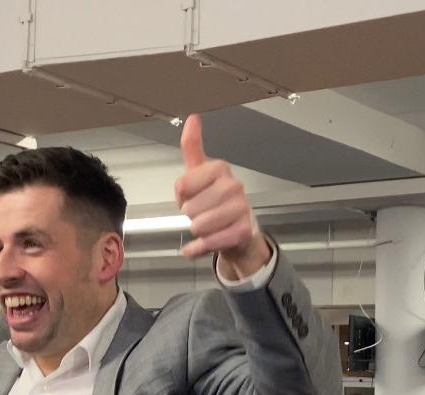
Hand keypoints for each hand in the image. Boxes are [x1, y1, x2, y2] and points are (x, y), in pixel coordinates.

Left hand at [175, 114, 269, 275]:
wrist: (238, 232)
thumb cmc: (214, 201)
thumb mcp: (198, 172)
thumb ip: (192, 146)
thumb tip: (193, 117)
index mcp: (220, 168)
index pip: (181, 184)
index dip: (181, 195)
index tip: (193, 194)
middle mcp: (234, 185)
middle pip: (189, 207)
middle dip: (191, 215)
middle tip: (203, 212)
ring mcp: (241, 208)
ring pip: (198, 226)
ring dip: (197, 231)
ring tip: (209, 226)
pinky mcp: (243, 231)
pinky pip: (208, 243)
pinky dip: (199, 248)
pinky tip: (203, 243)